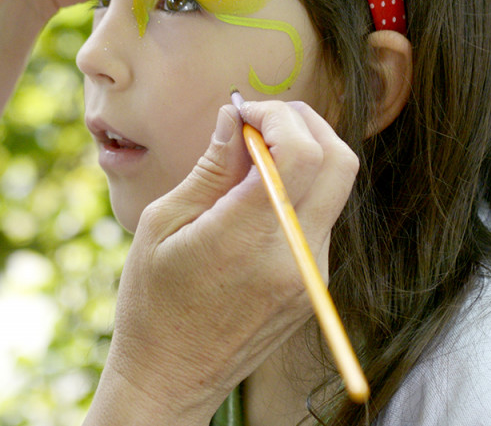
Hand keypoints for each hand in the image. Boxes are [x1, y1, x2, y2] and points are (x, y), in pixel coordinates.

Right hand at [87, 100, 357, 424]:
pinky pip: (321, 217)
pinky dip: (299, 187)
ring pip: (336, 186)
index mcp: (250, 238)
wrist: (171, 378)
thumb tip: (234, 117)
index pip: (300, 152)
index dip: (276, 115)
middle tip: (256, 119)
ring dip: (302, 153)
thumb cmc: (152, 302)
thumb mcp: (164, 224)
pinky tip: (255, 193)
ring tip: (248, 156)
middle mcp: (295, 256)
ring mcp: (312, 274)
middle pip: (338, 160)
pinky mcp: (315, 286)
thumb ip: (210, 168)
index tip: (241, 113)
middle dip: (302, 122)